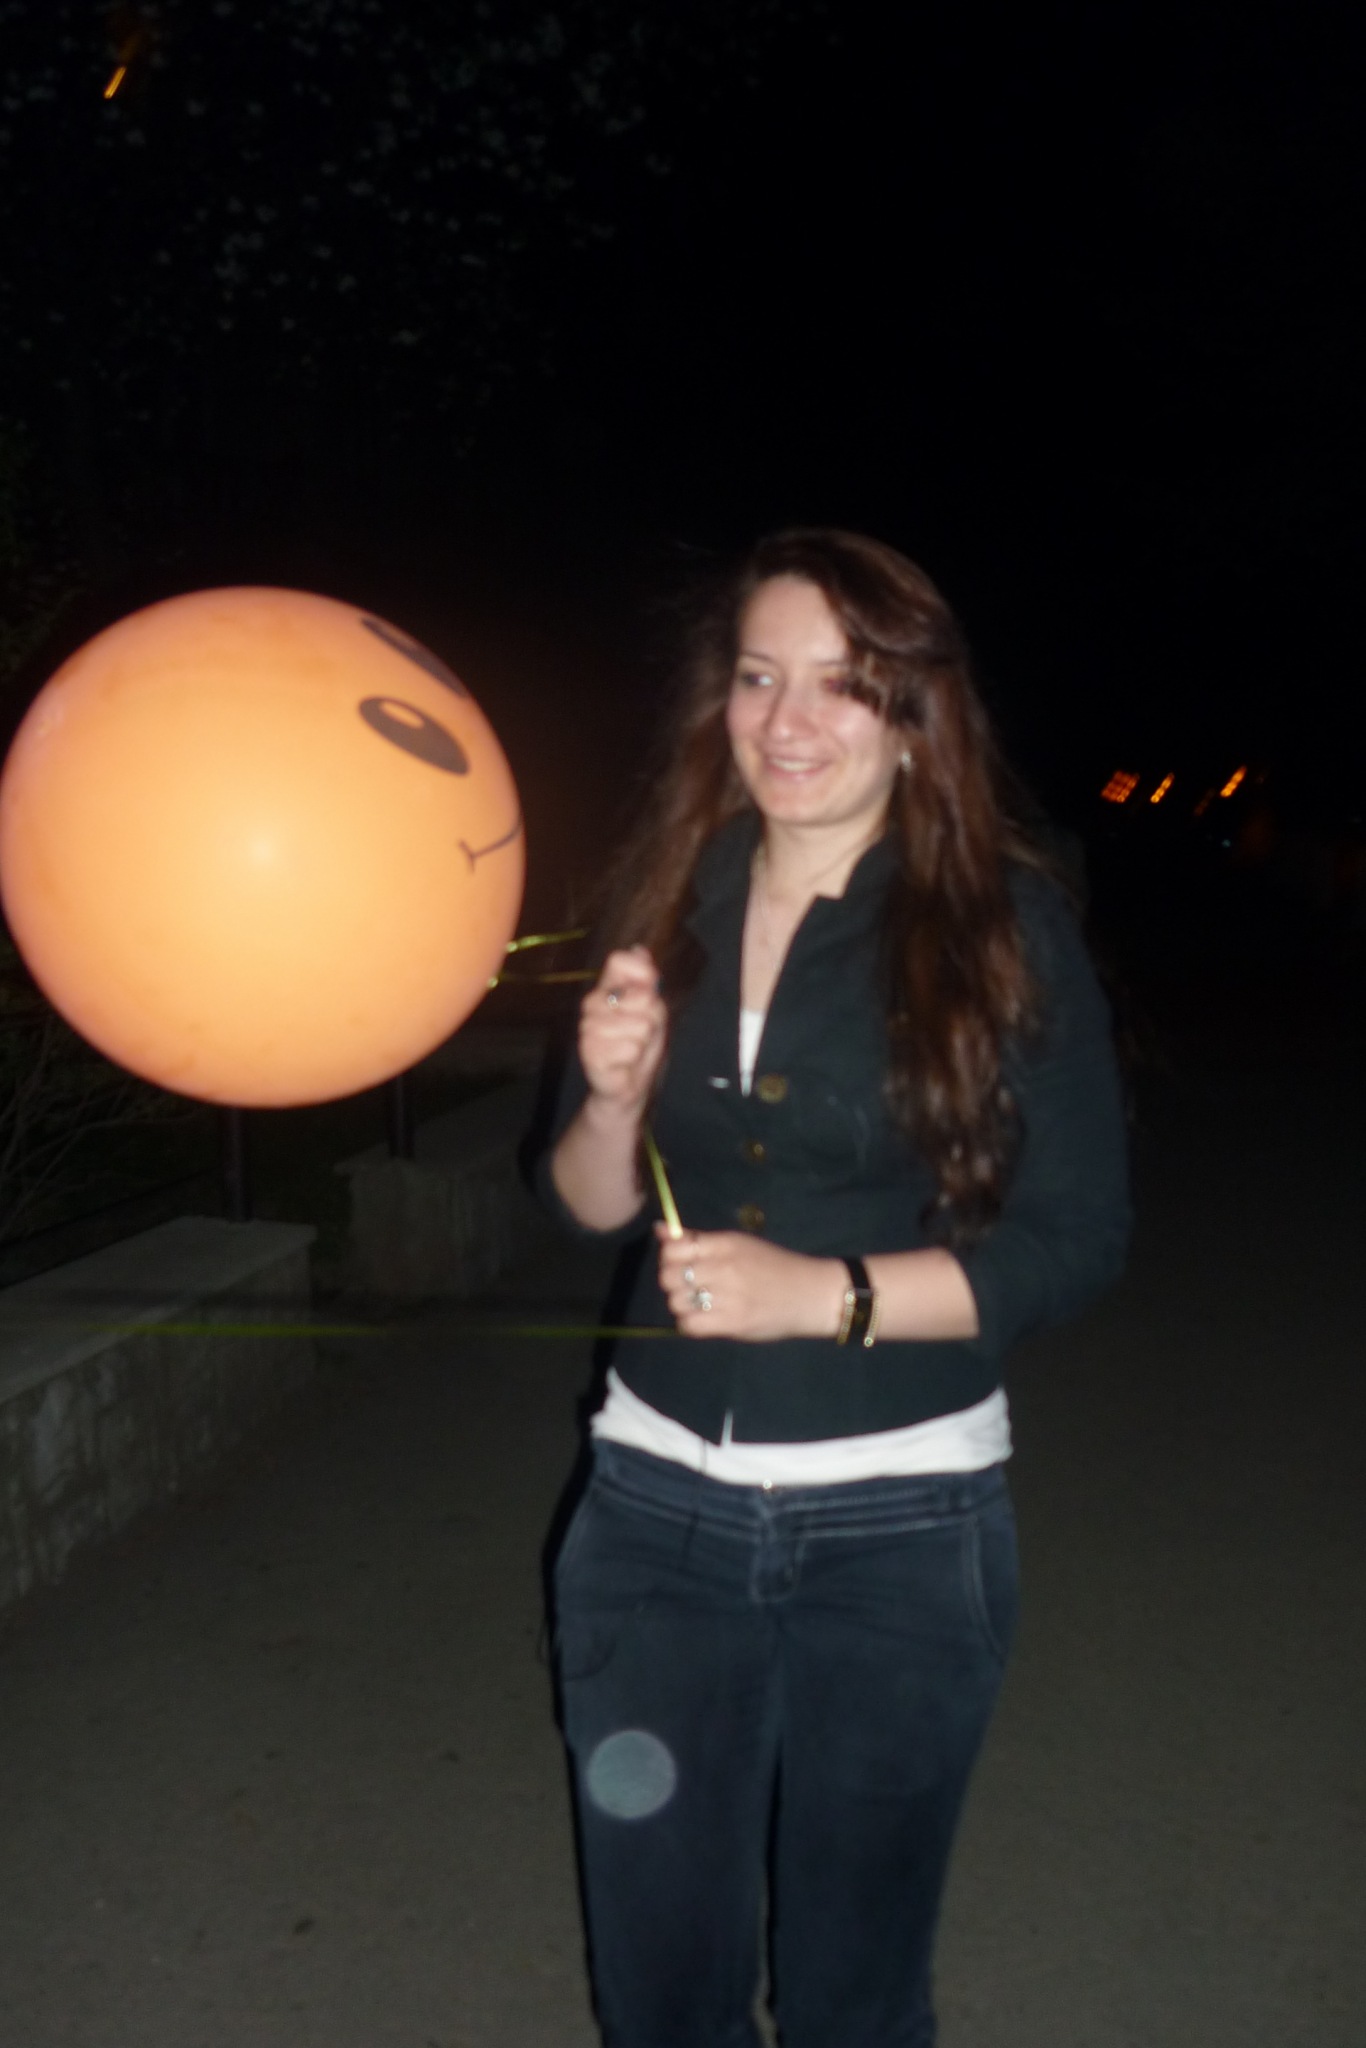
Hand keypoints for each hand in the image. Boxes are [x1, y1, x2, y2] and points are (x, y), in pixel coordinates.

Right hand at [578, 946, 667, 1115]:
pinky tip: (623, 1062)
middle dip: (652, 1019)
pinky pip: (631, 1048)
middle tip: (640, 1033)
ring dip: (643, 1042)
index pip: (619, 960)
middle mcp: (592, 1004)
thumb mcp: (651, 1009)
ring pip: (641, 1025)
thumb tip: (639, 949)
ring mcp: (588, 1028)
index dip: (642, 973)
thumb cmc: (638, 1045)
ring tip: (631, 1049)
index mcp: (605, 989)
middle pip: (643, 997)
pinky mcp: (590, 1052)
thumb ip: (646, 981)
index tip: (647, 993)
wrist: (626, 1084)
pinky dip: (635, 1058)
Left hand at [657, 1226, 845, 1341]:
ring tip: (698, 1304)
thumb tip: (659, 1229)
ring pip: (676, 1302)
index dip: (668, 1257)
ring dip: (681, 1305)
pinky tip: (703, 1319)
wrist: (810, 1293)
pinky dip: (690, 1324)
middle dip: (672, 1282)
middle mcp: (723, 1268)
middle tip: (688, 1286)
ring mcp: (727, 1296)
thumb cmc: (774, 1266)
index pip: (674, 1248)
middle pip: (670, 1276)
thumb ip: (698, 1241)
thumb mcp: (739, 1244)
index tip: (679, 1263)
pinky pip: (689, 1325)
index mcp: (725, 1244)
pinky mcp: (732, 1323)